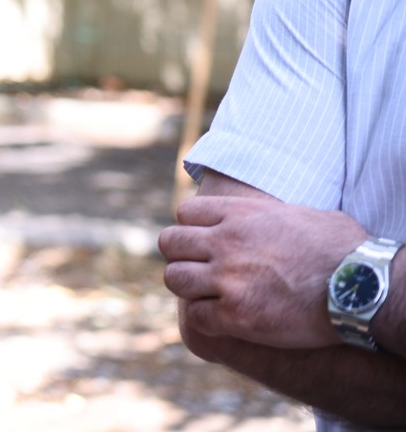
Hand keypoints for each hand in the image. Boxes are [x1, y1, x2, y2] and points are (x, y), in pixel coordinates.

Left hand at [160, 193, 370, 347]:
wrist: (363, 288)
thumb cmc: (346, 251)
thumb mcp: (303, 214)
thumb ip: (269, 214)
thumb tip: (268, 216)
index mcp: (239, 213)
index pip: (184, 213)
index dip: (192, 230)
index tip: (204, 243)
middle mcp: (225, 242)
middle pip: (169, 244)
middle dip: (182, 257)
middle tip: (200, 271)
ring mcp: (228, 279)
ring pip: (175, 279)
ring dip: (189, 289)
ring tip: (209, 296)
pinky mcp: (237, 315)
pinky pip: (196, 316)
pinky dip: (206, 319)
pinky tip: (224, 321)